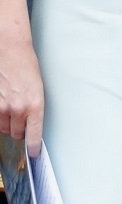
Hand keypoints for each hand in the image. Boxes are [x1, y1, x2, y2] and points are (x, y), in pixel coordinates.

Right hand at [0, 38, 43, 155]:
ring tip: (11, 104)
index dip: (33, 146)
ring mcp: (2, 107)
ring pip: (4, 128)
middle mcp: (18, 108)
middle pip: (17, 133)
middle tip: (21, 113)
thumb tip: (28, 127)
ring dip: (7, 122)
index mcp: (35, 104)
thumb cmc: (26, 66)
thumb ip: (32, 109)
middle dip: (19, 127)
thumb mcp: (37, 88)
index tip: (33, 154)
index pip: (34, 134)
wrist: (11, 50)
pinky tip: (3, 104)